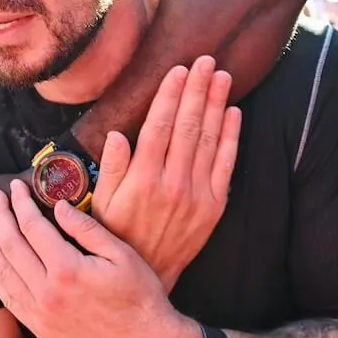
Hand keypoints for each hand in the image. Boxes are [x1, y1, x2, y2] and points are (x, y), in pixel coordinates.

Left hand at [0, 181, 175, 337]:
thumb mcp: (122, 254)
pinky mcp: (40, 329)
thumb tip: (58, 205)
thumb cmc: (141, 297)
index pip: (33, 227)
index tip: (15, 187)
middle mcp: (48, 293)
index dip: (21, 204)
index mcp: (68, 270)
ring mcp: (41, 314)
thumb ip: (86, 228)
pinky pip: (8, 299)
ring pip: (3, 272)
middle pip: (12, 246)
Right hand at [92, 56, 241, 289]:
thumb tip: (118, 133)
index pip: (159, 126)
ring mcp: (198, 195)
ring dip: (217, 104)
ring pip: (209, 140)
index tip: (177, 70)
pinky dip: (231, 137)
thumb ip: (113, 168)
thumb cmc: (119, 235)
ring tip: (222, 76)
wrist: (151, 276)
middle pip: (188, 126)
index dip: (169, 95)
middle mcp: (173, 184)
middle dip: (197, 90)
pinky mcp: (215, 207)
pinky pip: (226, 165)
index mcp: (143, 179)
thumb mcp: (104, 204)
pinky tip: (233, 113)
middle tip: (205, 61)